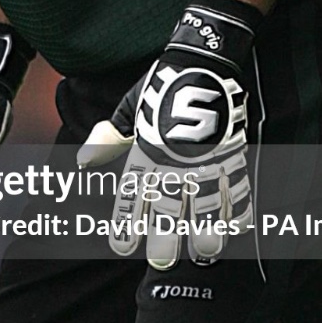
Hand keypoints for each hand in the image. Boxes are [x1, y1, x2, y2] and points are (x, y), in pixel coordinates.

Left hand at [80, 0, 260, 269]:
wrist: (201, 60)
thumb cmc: (161, 84)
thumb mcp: (130, 109)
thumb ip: (109, 139)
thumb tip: (83, 162)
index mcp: (148, 150)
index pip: (135, 194)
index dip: (128, 221)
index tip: (123, 246)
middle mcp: (176, 159)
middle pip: (170, 205)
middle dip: (165, 237)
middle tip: (161, 262)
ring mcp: (207, 157)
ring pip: (207, 201)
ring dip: (205, 229)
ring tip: (203, 252)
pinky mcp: (232, 151)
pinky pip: (237, 185)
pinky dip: (238, 207)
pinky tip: (237, 229)